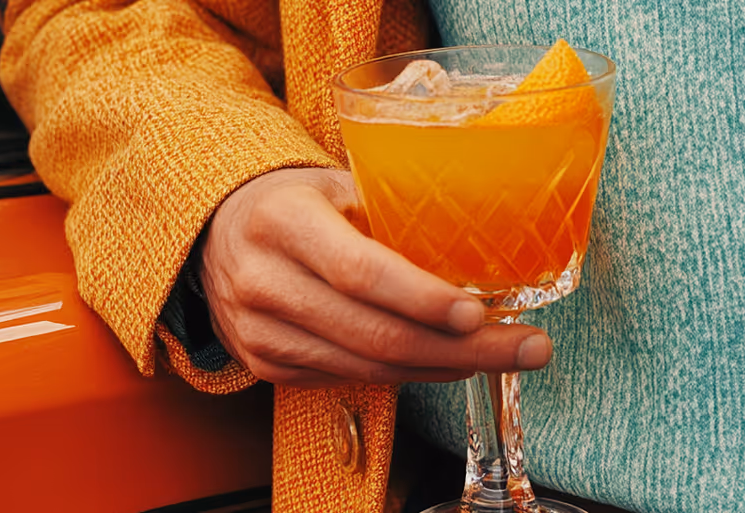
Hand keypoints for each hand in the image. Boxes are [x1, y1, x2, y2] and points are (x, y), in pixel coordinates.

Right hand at [199, 168, 551, 387]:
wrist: (218, 233)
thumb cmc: (293, 202)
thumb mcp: (337, 186)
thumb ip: (394, 216)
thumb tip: (481, 249)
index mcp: (283, 221)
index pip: (358, 271)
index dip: (422, 299)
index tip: (481, 314)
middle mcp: (262, 281)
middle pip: (373, 333)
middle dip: (461, 349)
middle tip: (526, 348)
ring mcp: (258, 332)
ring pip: (366, 367)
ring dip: (441, 367)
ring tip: (495, 355)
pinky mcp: (264, 364)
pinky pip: (348, 377)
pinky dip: (403, 373)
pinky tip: (440, 359)